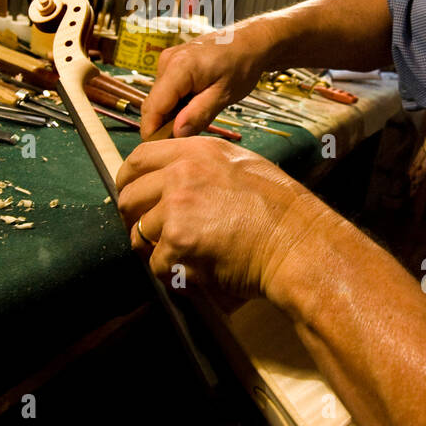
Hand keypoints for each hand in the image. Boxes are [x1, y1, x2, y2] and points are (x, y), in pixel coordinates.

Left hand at [116, 135, 323, 305]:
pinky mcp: (177, 240)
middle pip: (129, 195)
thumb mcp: (241, 165)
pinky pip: (156, 262)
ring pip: (139, 232)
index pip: (139, 158)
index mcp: (196, 152)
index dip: (128, 180)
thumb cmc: (280, 210)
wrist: (297, 243)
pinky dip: (171, 273)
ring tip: (176, 257)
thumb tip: (173, 178)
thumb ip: (202, 166)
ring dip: (153, 249)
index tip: (132, 196)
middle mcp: (181, 173)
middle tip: (145, 234)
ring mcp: (177, 206)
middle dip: (132, 218)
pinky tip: (192, 273)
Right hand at [139, 18, 273, 138]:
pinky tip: (194, 107)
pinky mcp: (171, 64)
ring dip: (171, 115)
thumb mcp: (224, 95)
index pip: (153, 107)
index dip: (154, 132)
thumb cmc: (242, 65)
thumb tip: (176, 134)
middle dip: (163, 126)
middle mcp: (167, 62)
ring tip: (196, 119)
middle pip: (152, 105)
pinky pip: (166, 92)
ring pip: (158, 100)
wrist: (250, 42)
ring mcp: (167, 61)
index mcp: (178, 67)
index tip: (164, 150)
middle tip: (185, 140)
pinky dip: (175, 104)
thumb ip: (199, 115)